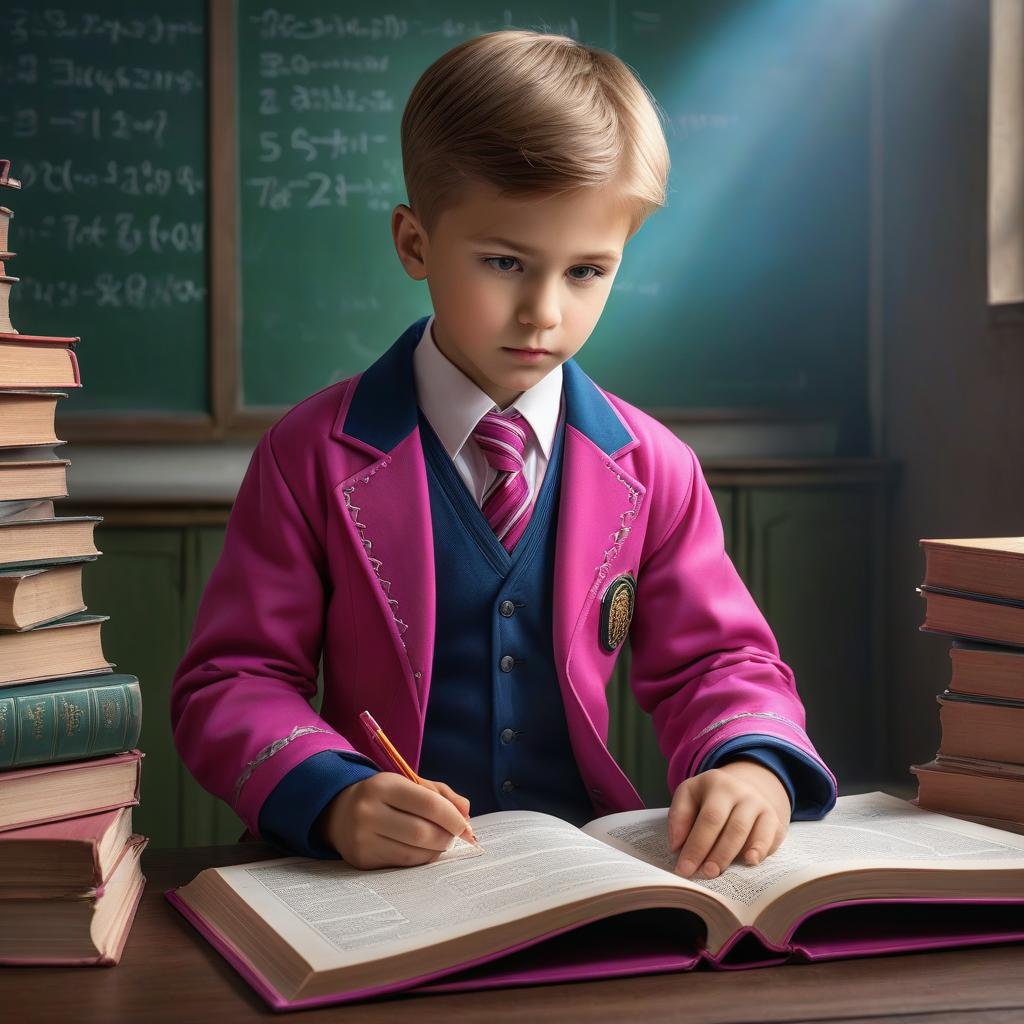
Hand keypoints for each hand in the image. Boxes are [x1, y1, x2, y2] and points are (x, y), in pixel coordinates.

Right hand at [314, 773, 471, 868]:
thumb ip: (441, 794)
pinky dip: (420, 858)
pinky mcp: (363, 860)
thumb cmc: (384, 796)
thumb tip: (466, 812)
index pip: (428, 803)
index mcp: (383, 785)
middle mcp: (369, 811)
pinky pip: (403, 864)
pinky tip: (423, 850)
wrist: (340, 811)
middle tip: (455, 836)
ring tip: (440, 841)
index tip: (465, 825)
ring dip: (436, 850)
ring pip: (414, 852)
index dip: (452, 817)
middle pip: (422, 832)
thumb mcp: (409, 784)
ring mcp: (363, 838)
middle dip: (446, 837)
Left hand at [667, 759, 790, 878]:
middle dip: (716, 854)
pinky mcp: (774, 820)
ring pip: (751, 833)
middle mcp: (743, 792)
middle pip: (732, 827)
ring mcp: (761, 805)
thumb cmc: (708, 798)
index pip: (709, 818)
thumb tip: (677, 846)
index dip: (696, 845)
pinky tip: (750, 861)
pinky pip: (770, 838)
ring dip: (733, 856)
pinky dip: (761, 851)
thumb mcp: (688, 795)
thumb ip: (679, 816)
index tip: (684, 868)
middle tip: (703, 874)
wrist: (742, 788)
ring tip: (718, 873)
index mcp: (717, 783)